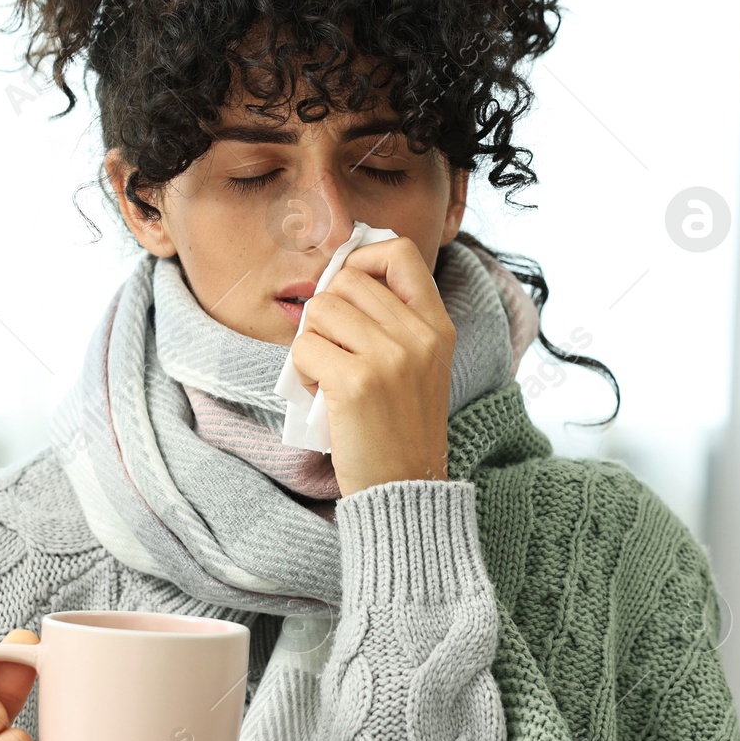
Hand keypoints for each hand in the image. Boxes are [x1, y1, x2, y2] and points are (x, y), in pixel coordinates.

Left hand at [289, 235, 456, 496]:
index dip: (362, 260)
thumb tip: (337, 275)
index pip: (398, 252)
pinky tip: (324, 397)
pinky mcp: (357, 383)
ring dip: (312, 343)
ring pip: (320, 311)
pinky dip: (303, 373)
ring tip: (330, 377)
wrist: (404, 488)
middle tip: (335, 352)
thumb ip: (392, 320)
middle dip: (327, 313)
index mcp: (437, 326)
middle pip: (346, 281)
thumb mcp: (419, 365)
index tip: (348, 291)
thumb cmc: (400, 428)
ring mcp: (390, 358)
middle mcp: (419, 335)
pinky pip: (304, 349)